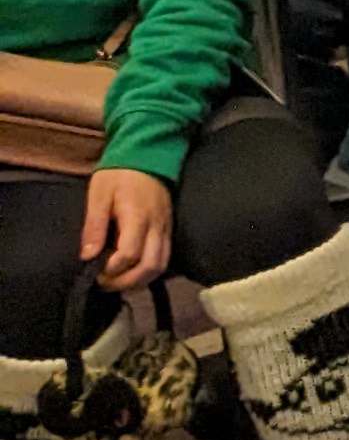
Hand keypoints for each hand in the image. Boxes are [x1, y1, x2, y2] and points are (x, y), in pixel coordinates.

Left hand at [82, 168, 173, 294]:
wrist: (148, 156)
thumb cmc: (118, 175)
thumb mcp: (98, 195)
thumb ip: (94, 226)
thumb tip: (87, 256)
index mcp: (137, 217)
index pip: (130, 253)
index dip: (112, 269)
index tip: (95, 271)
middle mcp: (157, 227)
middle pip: (150, 266)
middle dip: (126, 282)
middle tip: (104, 283)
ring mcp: (166, 229)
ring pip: (161, 266)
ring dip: (139, 281)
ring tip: (118, 281)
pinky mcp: (169, 230)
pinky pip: (164, 258)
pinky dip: (149, 272)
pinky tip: (132, 272)